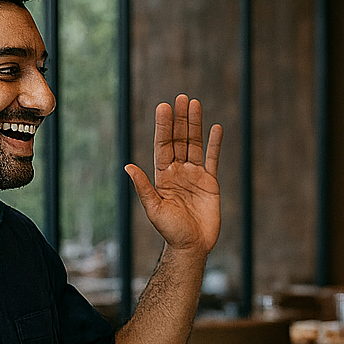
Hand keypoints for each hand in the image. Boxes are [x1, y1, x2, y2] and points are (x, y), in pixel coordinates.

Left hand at [126, 95, 222, 257]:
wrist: (192, 246)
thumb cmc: (170, 231)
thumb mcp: (154, 209)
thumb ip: (144, 187)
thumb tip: (128, 166)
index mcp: (163, 176)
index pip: (163, 145)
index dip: (164, 126)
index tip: (164, 107)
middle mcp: (178, 171)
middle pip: (180, 140)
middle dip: (180, 119)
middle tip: (181, 97)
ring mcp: (195, 175)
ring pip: (195, 144)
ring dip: (195, 124)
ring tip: (195, 104)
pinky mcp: (211, 182)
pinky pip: (213, 158)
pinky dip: (214, 143)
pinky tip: (216, 128)